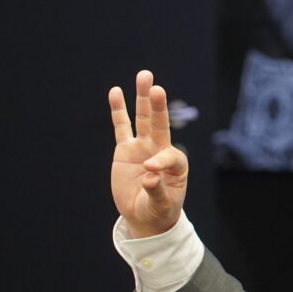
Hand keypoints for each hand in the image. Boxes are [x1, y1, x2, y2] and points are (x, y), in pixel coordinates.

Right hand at [109, 70, 187, 237]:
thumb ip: (157, 192)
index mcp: (176, 165)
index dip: (161, 161)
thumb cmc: (158, 211)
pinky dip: (119, 110)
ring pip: (143, 119)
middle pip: (160, 125)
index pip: (170, 156)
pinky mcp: (126, 149)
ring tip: (144, 76)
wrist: (145, 216)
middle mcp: (161, 150)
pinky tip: (116, 91)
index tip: (150, 170)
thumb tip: (150, 176)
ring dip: (143, 98)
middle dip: (158, 107)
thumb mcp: (161, 206)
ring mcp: (143, 147)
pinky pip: (122, 127)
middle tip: (157, 88)